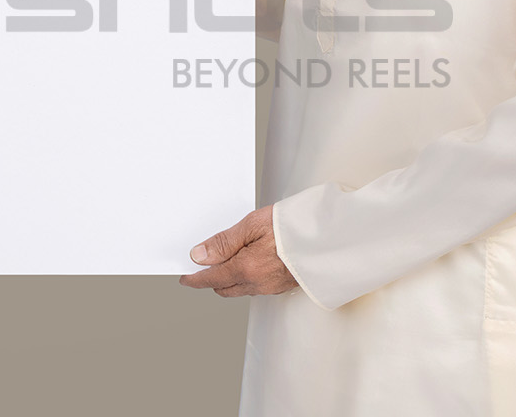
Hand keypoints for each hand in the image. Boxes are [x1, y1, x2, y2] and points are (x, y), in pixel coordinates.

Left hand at [179, 205, 298, 297]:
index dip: (194, 279)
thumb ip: (224, 242)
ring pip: (240, 289)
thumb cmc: (294, 224)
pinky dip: (245, 278)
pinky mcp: (283, 286)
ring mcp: (272, 287)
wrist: (330, 234)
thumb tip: (199, 255)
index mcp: (247, 269)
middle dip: (210, 279)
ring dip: (228, 279)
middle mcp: (258, 283)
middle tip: (202, 263)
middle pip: (224, 288)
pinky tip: (247, 262)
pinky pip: (255, 287)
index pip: (211, 279)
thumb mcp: (253, 224)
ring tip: (224, 259)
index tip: (185, 277)